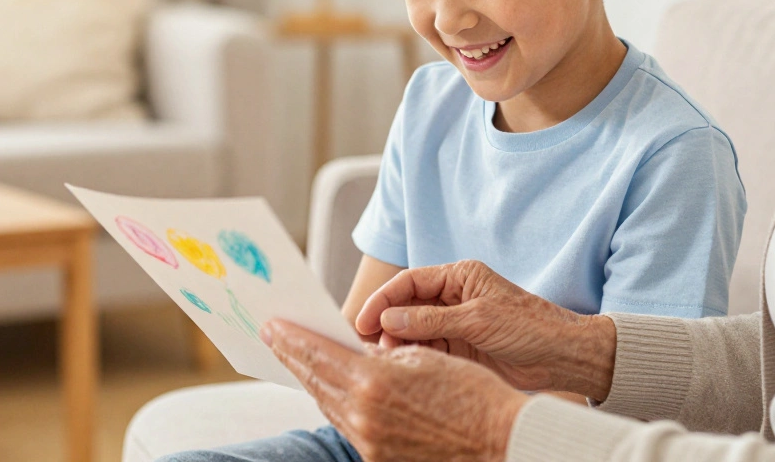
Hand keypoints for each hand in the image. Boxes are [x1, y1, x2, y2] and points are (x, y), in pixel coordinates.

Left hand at [261, 319, 528, 461]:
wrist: (502, 442)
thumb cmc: (472, 393)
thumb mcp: (426, 357)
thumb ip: (384, 354)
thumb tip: (358, 352)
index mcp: (374, 382)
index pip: (318, 355)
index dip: (292, 339)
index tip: (272, 326)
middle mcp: (364, 416)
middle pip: (316, 382)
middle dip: (295, 358)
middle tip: (275, 339)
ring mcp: (370, 444)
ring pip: (330, 406)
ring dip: (315, 382)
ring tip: (301, 362)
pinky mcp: (379, 460)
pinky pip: (350, 427)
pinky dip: (339, 406)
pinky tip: (334, 392)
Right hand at [355, 260, 616, 399]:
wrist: (563, 356)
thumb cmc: (529, 327)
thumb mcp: (476, 320)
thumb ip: (430, 319)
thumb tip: (388, 319)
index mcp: (459, 276)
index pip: (409, 282)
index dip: (382, 300)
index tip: (363, 320)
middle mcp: (453, 296)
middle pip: (406, 305)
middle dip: (386, 323)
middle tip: (369, 344)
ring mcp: (455, 322)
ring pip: (414, 330)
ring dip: (398, 342)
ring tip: (385, 358)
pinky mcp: (460, 347)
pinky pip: (428, 349)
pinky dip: (414, 356)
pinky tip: (404, 366)